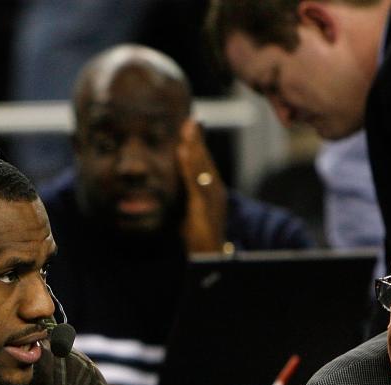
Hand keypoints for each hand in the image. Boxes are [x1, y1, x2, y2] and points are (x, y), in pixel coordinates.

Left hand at [176, 117, 228, 253]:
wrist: (209, 258)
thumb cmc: (199, 237)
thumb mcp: (189, 212)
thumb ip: (185, 197)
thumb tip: (176, 186)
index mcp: (211, 191)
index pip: (204, 164)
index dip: (198, 145)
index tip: (190, 125)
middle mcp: (215, 192)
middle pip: (206, 161)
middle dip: (198, 140)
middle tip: (191, 119)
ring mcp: (211, 199)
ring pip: (203, 168)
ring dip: (196, 147)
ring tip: (188, 129)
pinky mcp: (204, 208)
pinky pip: (196, 183)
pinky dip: (191, 166)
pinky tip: (185, 153)